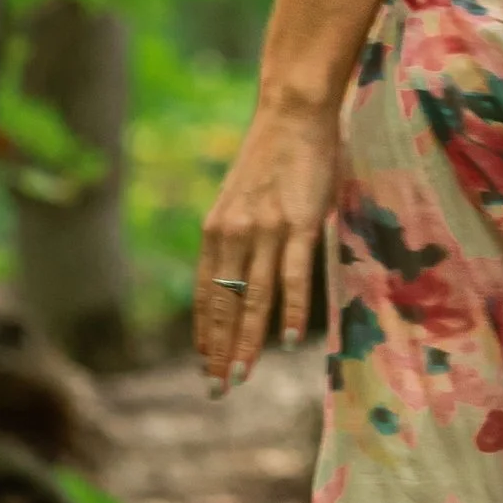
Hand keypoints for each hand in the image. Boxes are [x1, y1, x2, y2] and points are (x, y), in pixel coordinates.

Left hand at [196, 95, 338, 391]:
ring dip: (246, 342)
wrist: (292, 114)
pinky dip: (291, 311)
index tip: (204, 365)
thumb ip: (238, 236)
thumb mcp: (242, 200)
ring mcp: (265, 230)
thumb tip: (239, 274)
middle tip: (217, 388)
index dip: (204, 333)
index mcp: (215, 231)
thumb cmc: (273, 156)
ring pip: (253, 298)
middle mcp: (232, 234)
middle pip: (223, 304)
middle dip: (219, 350)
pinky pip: (293, 276)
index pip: (204, 295)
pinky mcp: (299, 222)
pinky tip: (290, 340)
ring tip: (240, 376)